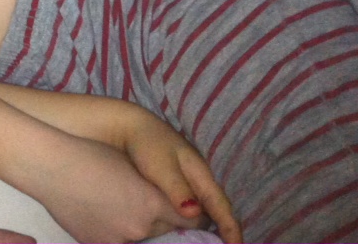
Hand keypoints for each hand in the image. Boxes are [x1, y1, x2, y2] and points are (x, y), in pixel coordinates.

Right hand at [31, 134, 210, 243]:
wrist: (50, 165)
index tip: (188, 211)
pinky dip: (114, 232)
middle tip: (142, 201)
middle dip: (161, 220)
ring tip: (116, 204)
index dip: (191, 214)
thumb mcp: (131, 165)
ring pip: (140, 237)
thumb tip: (177, 205)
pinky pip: (117, 241)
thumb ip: (157, 188)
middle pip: (166, 230)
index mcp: (152, 202)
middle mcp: (140, 226)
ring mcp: (118, 239)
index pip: (191, 218)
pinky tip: (100, 213)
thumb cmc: (90, 154)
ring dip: (137, 226)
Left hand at [111, 105, 240, 243]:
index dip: (231, 229)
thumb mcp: (161, 167)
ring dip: (211, 223)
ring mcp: (187, 179)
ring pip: (205, 206)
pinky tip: (191, 226)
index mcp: (201, 174)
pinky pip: (191, 203)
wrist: (127, 126)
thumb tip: (195, 214)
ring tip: (212, 240)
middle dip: (225, 228)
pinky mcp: (174, 181)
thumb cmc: (146, 144)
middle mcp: (198, 178)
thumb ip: (178, 190)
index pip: (222, 206)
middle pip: (217, 208)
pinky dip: (195, 216)